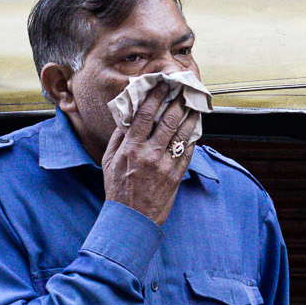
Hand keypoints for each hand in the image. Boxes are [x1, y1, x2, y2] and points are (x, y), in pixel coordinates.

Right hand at [102, 82, 195, 224]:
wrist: (130, 219)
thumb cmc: (117, 190)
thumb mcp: (109, 161)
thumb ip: (118, 138)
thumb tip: (127, 117)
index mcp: (130, 147)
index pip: (146, 114)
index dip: (156, 96)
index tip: (163, 85)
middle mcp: (149, 153)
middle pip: (168, 120)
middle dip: (178, 102)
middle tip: (185, 89)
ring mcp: (165, 165)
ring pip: (182, 134)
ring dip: (190, 116)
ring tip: (195, 104)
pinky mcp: (176, 176)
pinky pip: (188, 152)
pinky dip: (193, 137)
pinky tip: (196, 127)